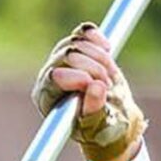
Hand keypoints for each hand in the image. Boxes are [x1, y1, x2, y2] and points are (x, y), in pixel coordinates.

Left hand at [31, 22, 146, 160]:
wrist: (114, 115)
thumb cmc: (102, 128)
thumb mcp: (100, 127)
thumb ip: (95, 110)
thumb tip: (96, 87)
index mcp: (47, 98)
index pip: (53, 77)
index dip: (76, 77)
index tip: (98, 84)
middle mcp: (49, 76)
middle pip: (67, 56)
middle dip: (94, 67)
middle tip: (108, 83)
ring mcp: (61, 60)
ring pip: (77, 43)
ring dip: (100, 57)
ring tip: (109, 75)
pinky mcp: (77, 48)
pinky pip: (83, 32)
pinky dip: (96, 36)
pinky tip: (107, 47)